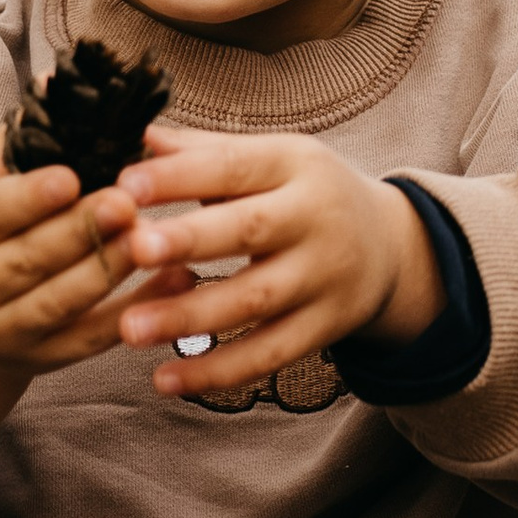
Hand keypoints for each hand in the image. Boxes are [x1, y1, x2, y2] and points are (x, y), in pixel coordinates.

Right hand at [0, 127, 167, 498]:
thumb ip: (17, 140)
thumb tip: (57, 80)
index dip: (29, 198)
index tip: (71, 176)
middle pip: (29, 259)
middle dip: (81, 231)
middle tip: (126, 201)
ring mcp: (6, 330)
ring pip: (63, 302)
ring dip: (111, 268)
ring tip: (153, 235)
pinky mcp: (47, 358)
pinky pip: (96, 338)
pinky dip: (138, 309)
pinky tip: (178, 278)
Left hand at [114, 135, 442, 398]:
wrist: (390, 247)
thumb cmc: (304, 194)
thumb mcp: (271, 159)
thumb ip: (206, 152)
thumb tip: (143, 137)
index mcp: (295, 165)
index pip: (234, 165)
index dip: (181, 175)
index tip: (126, 184)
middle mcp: (314, 218)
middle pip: (250, 229)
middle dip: (190, 239)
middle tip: (133, 248)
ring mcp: (323, 277)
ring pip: (255, 300)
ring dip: (190, 316)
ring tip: (130, 328)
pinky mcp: (325, 327)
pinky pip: (268, 354)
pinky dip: (217, 372)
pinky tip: (164, 381)